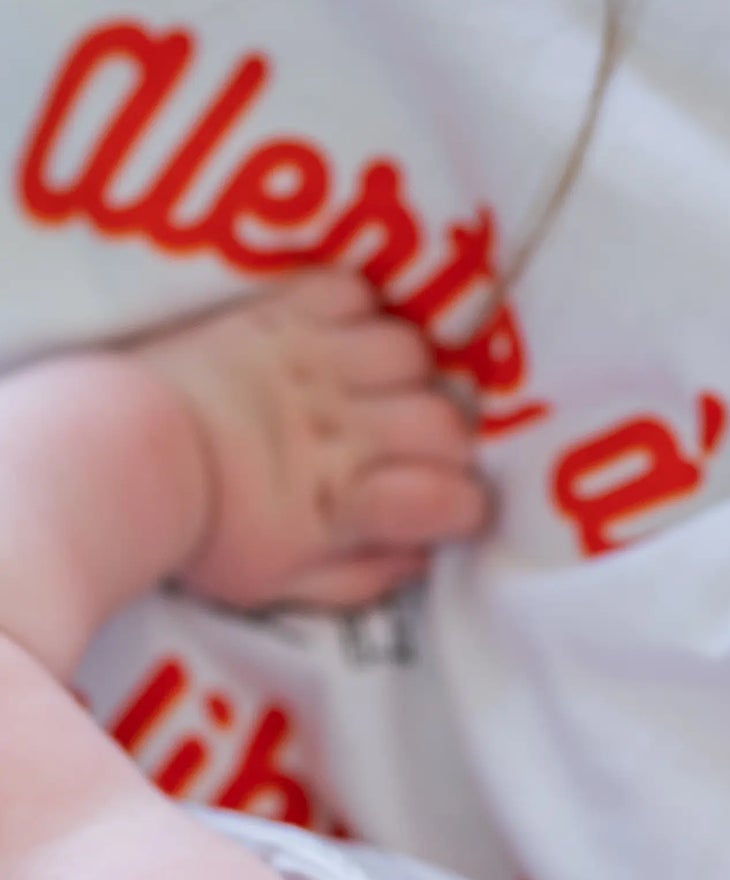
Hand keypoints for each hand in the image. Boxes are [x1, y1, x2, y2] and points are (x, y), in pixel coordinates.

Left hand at [139, 269, 490, 610]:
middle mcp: (344, 426)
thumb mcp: (274, 587)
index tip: (453, 511)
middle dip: (450, 444)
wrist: (114, 461)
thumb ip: (358, 579)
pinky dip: (360, 310)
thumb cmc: (196, 535)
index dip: (465, 507)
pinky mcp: (281, 314)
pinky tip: (345, 337)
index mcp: (345, 500)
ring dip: (410, 373)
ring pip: (412, 351)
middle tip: (419, 453)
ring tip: (382, 388)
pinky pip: (353, 291)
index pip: (450, 498)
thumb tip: (421, 559)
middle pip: (446, 422)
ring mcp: (315, 363)